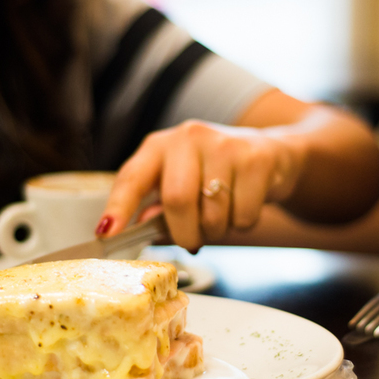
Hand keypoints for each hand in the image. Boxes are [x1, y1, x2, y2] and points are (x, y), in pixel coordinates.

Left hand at [98, 119, 302, 251]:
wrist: (272, 155)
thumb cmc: (215, 174)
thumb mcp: (181, 182)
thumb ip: (157, 207)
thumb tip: (139, 226)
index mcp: (160, 146)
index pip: (132, 177)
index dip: (118, 208)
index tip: (106, 234)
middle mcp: (189, 138)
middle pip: (177, 200)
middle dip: (184, 233)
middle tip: (192, 240)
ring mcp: (225, 145)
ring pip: (213, 213)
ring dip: (216, 231)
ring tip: (220, 218)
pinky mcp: (257, 159)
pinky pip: (243, 215)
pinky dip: (242, 224)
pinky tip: (243, 206)